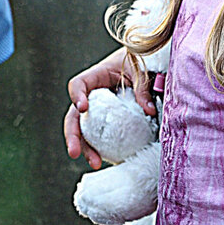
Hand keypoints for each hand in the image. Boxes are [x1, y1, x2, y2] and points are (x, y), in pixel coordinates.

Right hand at [64, 47, 155, 168]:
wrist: (144, 63)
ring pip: (84, 130)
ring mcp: (97, 110)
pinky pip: (99, 135)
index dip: (77, 96)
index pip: (78, 84)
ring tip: (95, 163)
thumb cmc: (139, 62)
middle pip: (74, 115)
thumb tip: (150, 111)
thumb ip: (142, 87)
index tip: (83, 108)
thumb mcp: (141, 71)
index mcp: (96, 76)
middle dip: (73, 135)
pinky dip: (100, 148)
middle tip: (74, 152)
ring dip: (87, 148)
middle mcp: (91, 95)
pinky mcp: (106, 121)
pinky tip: (106, 159)